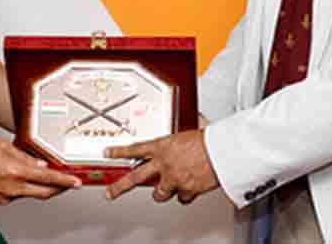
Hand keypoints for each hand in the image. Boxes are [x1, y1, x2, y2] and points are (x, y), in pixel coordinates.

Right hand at [0, 138, 80, 204]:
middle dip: (58, 189)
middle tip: (66, 184)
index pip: (49, 178)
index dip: (65, 181)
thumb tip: (36, 163)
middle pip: (44, 192)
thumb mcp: (0, 146)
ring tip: (38, 175)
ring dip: (37, 186)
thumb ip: (22, 154)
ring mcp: (6, 196)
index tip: (75, 182)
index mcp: (17, 172)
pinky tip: (17, 179)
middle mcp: (14, 187)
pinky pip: (16, 194)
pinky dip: (21, 187)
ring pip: (29, 193)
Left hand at [104, 129, 219, 203]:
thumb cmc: (209, 139)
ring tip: (165, 190)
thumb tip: (185, 138)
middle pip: (134, 178)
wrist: (222, 151)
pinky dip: (186, 195)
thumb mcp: (189, 133)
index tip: (109, 153)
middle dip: (120, 187)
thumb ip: (179, 142)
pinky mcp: (186, 190)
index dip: (119, 151)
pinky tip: (190, 189)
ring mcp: (173, 178)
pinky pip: (182, 197)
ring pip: (159, 193)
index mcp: (162, 146)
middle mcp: (164, 163)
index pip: (134, 149)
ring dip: (162, 192)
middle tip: (111, 192)